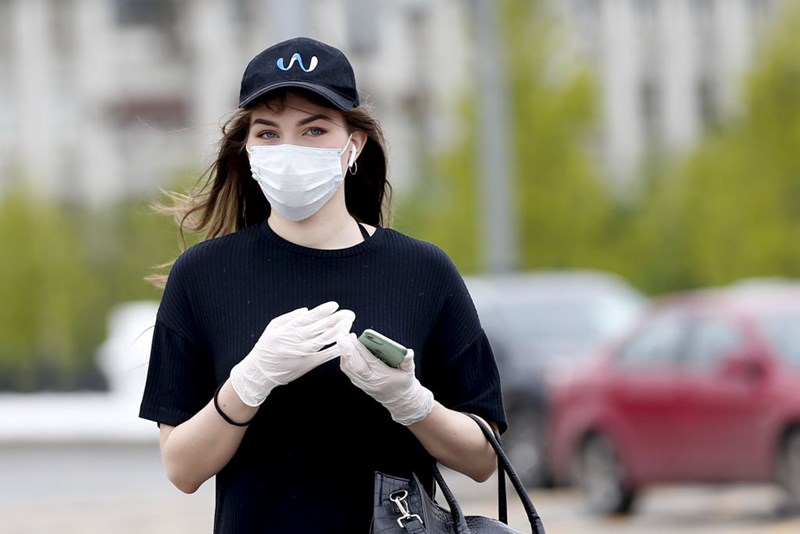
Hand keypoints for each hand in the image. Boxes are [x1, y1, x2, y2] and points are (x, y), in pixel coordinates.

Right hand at [231, 302, 354, 405]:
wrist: (260, 373)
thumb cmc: (266, 348)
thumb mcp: (272, 328)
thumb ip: (289, 317)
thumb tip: (306, 310)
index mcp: (287, 330)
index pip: (308, 318)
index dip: (322, 311)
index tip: (334, 305)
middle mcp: (296, 341)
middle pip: (319, 328)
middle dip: (335, 320)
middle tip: (349, 313)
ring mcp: (303, 353)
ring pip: (323, 340)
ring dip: (338, 332)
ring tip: (349, 324)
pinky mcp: (308, 364)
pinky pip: (324, 356)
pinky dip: (335, 349)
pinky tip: (345, 342)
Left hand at [337, 333, 432, 424]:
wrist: (399, 400)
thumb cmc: (403, 383)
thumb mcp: (409, 371)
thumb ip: (407, 361)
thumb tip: (408, 352)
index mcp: (384, 377)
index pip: (370, 362)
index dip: (361, 349)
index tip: (354, 338)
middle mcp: (371, 382)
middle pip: (356, 365)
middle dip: (348, 350)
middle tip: (343, 336)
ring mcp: (363, 384)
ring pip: (349, 368)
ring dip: (344, 353)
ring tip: (343, 340)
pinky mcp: (359, 384)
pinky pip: (348, 371)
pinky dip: (344, 359)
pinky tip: (345, 350)